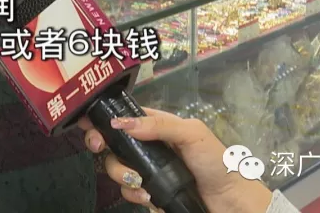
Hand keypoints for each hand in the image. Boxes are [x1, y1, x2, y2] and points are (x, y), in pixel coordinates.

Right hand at [79, 108, 272, 212]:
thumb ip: (159, 124)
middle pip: (112, 144)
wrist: (231, 202)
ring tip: (140, 183)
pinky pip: (129, 192)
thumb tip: (121, 122)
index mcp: (157, 127)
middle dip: (102, 147)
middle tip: (99, 148)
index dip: (103, 119)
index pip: (123, 117)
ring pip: (116, 169)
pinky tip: (149, 197)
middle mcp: (148, 148)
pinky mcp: (149, 193)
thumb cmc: (216, 161)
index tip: (89, 124)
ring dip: (122, 175)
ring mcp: (147, 171)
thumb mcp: (192, 133)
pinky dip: (134, 195)